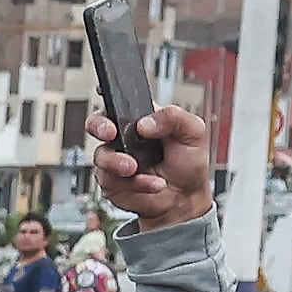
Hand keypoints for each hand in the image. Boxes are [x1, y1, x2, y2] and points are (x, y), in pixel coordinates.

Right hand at [91, 98, 209, 230]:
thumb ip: (174, 118)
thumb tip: (145, 123)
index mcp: (142, 119)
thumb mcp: (194, 132)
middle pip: (97, 123)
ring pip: (101, 156)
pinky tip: (151, 184)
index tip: (104, 92)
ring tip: (137, 168)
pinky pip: (111, 180)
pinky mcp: (111, 181)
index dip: (107, 94)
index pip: (120, 101)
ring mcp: (115, 159)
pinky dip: (133, 183)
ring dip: (119, 163)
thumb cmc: (188, 164)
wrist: (184, 199)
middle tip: (111, 133)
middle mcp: (124, 137)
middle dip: (99, 126)